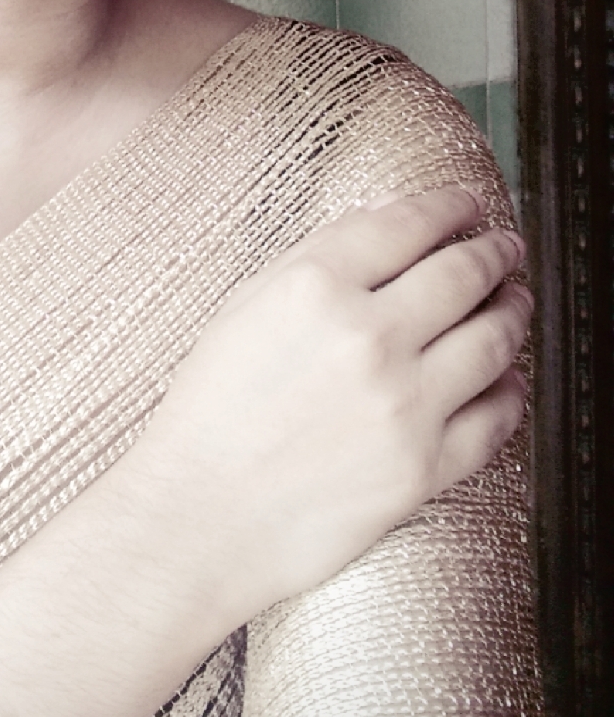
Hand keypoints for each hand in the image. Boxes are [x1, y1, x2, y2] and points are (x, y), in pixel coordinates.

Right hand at [139, 187, 531, 613]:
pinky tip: (509, 378)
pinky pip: (494, 420)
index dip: (450, 205)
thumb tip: (384, 213)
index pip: (408, 224)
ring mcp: (402, 406)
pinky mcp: (423, 469)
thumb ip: (317, 255)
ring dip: (514, 310)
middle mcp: (366, 338)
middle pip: (461, 274)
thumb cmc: (211, 408)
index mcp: (314, 287)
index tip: (467, 202)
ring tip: (516, 299)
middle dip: (494, 251)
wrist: (200, 513)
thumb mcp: (246, 306)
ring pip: (492, 340)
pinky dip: (511, 391)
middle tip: (506, 246)